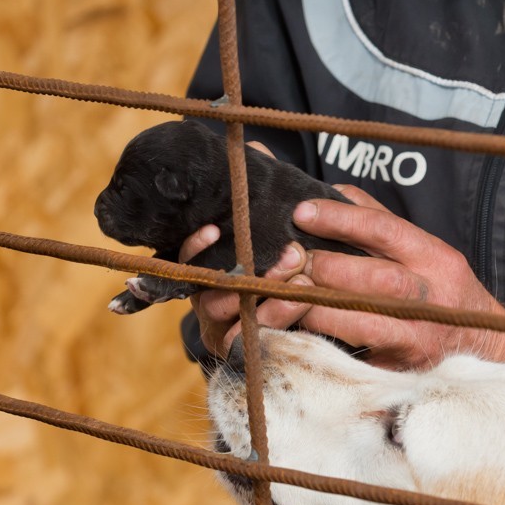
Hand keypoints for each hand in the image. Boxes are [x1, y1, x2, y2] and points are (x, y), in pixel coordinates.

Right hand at [183, 141, 309, 356]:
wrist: (319, 314)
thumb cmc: (281, 256)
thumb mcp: (270, 223)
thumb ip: (258, 191)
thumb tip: (255, 146)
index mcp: (205, 273)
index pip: (185, 262)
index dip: (194, 248)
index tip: (213, 230)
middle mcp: (209, 307)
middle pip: (213, 295)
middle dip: (251, 272)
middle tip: (291, 254)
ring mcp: (230, 336)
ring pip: (239, 322)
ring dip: (273, 299)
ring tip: (303, 278)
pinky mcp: (255, 358)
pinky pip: (262, 346)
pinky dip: (283, 323)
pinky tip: (306, 304)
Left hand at [273, 186, 504, 369]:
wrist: (486, 348)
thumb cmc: (444, 292)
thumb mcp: (426, 251)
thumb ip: (383, 222)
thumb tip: (338, 191)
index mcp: (437, 260)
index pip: (386, 231)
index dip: (341, 219)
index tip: (303, 212)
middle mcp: (433, 299)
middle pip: (376, 279)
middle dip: (325, 267)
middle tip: (291, 259)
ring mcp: (418, 339)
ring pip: (363, 321)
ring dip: (318, 306)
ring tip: (289, 292)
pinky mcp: (401, 370)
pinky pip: (357, 355)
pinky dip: (325, 339)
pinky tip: (300, 326)